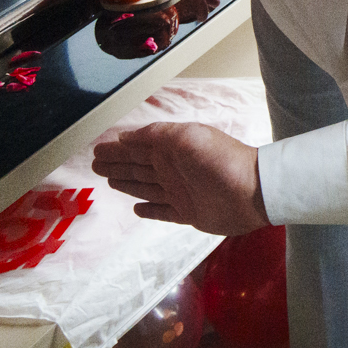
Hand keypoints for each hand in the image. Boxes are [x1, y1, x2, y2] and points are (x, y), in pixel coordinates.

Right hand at [92, 121, 268, 233]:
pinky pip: (162, 212)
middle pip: (137, 167)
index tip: (97, 149)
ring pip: (145, 187)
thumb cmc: (222, 160)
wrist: (252, 192)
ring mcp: (180, 192)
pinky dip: (149, 210)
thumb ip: (156, 134)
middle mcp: (174, 170)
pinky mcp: (187, 213)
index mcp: (173, 150)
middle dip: (117, 164)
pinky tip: (137, 209)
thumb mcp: (188, 137)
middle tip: (95, 164)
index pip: (137, 148)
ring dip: (127, 183)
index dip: (117, 149)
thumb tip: (126, 136)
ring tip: (109, 180)